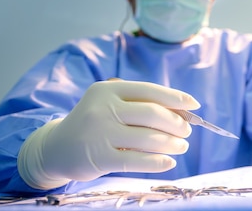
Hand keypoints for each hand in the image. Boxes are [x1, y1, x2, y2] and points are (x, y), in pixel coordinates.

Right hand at [18, 80, 199, 189]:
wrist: (57, 148)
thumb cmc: (95, 123)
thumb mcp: (111, 105)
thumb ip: (141, 104)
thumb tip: (184, 112)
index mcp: (108, 89)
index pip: (149, 91)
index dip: (175, 97)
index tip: (194, 105)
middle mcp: (103, 108)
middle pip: (151, 113)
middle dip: (176, 123)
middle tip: (187, 131)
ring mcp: (100, 132)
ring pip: (148, 138)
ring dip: (172, 143)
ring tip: (181, 147)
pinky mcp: (99, 157)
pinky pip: (136, 160)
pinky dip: (158, 162)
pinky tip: (169, 162)